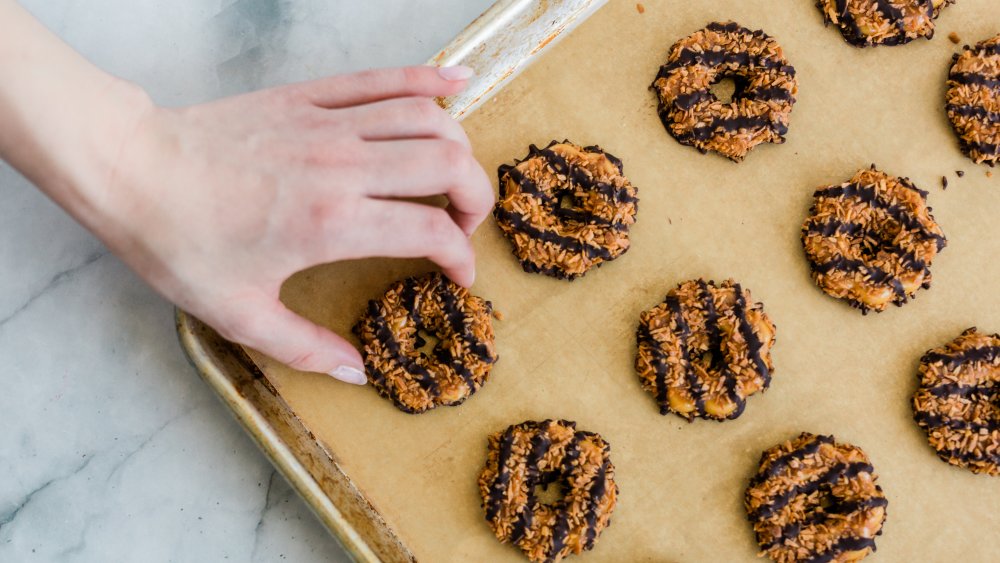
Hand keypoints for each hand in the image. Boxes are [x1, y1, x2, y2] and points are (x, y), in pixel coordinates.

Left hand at [98, 66, 492, 383]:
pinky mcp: (309, 97)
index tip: (457, 275)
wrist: (130, 170)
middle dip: (475, 199)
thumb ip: (307, 349)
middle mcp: (342, 167)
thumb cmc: (179, 242)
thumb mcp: (240, 315)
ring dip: (458, 148)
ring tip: (456, 178)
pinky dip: (429, 80)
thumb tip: (358, 372)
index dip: (460, 257)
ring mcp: (327, 125)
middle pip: (447, 166)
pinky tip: (457, 85)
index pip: (431, 231)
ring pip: (426, 119)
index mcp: (330, 224)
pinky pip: (384, 79)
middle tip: (464, 225)